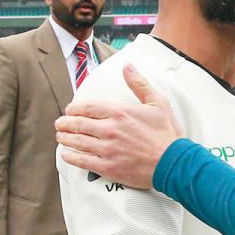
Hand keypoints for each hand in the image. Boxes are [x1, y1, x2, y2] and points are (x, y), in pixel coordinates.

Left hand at [56, 63, 183, 188]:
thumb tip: (128, 66)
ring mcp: (107, 149)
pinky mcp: (108, 167)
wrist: (174, 162)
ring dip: (65, 138)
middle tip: (60, 123)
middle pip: (78, 124)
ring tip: (60, 136)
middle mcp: (110, 129)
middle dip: (65, 122)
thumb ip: (139, 83)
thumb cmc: (167, 133)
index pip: (88, 107)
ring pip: (77, 141)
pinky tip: (67, 154)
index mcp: (120, 112)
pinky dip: (71, 157)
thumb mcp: (158, 102)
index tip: (70, 110)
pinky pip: (82, 161)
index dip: (75, 108)